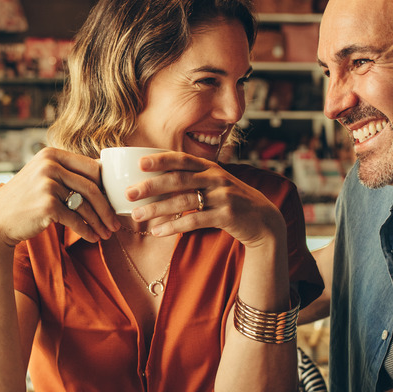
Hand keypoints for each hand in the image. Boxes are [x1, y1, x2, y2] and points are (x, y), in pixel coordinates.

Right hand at [0, 147, 120, 246]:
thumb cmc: (26, 200)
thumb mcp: (43, 177)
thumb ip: (67, 172)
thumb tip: (104, 172)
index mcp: (52, 154)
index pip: (93, 168)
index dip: (107, 187)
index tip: (114, 202)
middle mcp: (49, 165)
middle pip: (93, 188)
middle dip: (107, 209)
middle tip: (116, 224)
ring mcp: (47, 184)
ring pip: (86, 206)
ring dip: (99, 223)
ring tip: (107, 234)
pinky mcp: (47, 205)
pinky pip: (76, 220)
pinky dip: (87, 231)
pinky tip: (93, 238)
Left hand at [125, 152, 284, 247]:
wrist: (263, 220)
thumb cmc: (232, 201)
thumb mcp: (217, 184)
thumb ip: (194, 180)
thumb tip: (157, 183)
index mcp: (211, 168)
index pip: (183, 159)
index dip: (161, 159)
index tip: (140, 163)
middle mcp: (216, 178)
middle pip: (179, 179)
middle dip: (151, 186)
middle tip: (129, 194)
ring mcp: (223, 196)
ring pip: (184, 201)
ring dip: (157, 209)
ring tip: (137, 216)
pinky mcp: (226, 215)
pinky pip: (195, 220)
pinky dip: (174, 226)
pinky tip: (158, 231)